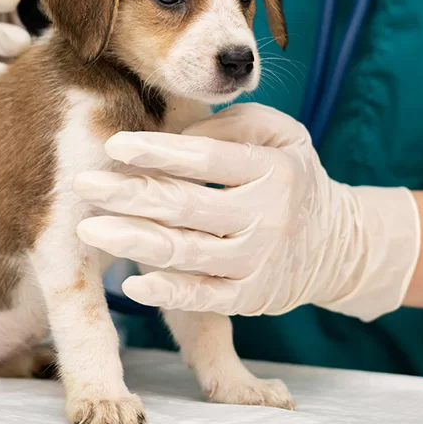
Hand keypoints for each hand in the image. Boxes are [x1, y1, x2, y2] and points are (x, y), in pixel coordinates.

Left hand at [73, 103, 420, 320]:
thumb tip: (174, 135)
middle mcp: (267, 216)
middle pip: (187, 206)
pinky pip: (202, 296)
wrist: (339, 246)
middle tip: (83, 184)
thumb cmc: (291, 176)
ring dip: (132, 241)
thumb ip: (232, 125)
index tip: (114, 144)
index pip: (208, 158)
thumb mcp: (281, 134)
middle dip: (129, 194)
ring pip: (186, 252)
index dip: (159, 151)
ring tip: (89, 230)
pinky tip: (129, 284)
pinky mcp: (249, 298)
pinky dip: (166, 291)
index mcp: (273, 169)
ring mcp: (258, 261)